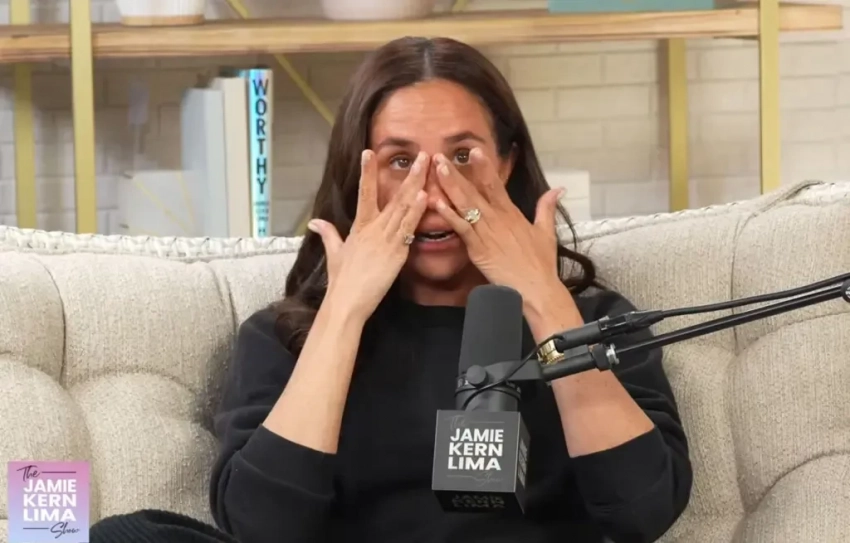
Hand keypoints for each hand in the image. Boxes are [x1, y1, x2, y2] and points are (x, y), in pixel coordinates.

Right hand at [308, 150, 428, 320]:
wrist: (346, 301)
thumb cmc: (341, 280)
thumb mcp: (333, 253)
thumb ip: (327, 234)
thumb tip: (314, 221)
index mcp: (359, 227)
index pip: (364, 193)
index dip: (368, 172)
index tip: (370, 151)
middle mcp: (373, 229)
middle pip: (393, 196)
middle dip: (409, 174)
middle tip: (422, 154)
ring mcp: (386, 239)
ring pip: (404, 208)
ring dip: (417, 186)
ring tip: (428, 167)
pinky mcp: (396, 253)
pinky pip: (408, 228)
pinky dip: (416, 211)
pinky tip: (425, 196)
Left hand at [432, 148, 564, 303]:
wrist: (536, 287)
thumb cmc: (541, 263)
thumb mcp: (546, 231)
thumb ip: (547, 208)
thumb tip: (558, 189)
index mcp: (512, 213)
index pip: (496, 185)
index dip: (484, 167)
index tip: (473, 151)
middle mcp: (497, 219)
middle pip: (475, 191)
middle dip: (457, 173)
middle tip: (440, 156)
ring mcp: (486, 233)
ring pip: (465, 205)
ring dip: (450, 187)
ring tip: (437, 170)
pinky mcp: (478, 248)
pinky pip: (461, 228)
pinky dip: (449, 215)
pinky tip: (437, 203)